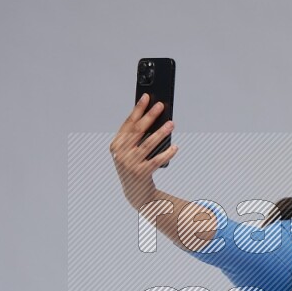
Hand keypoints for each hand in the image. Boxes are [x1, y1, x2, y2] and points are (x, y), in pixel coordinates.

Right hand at [109, 93, 178, 209]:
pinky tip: (175, 147)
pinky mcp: (141, 174)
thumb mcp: (131, 151)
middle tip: (161, 106)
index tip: (146, 97)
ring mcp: (130, 164)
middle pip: (138, 131)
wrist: (135, 193)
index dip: (137, 110)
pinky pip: (156, 161)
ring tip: (171, 123)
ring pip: (148, 144)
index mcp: (116, 145)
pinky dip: (167, 153)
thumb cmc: (135, 166)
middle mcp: (120, 154)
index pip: (128, 124)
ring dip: (161, 133)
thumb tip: (155, 117)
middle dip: (150, 116)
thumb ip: (138, 137)